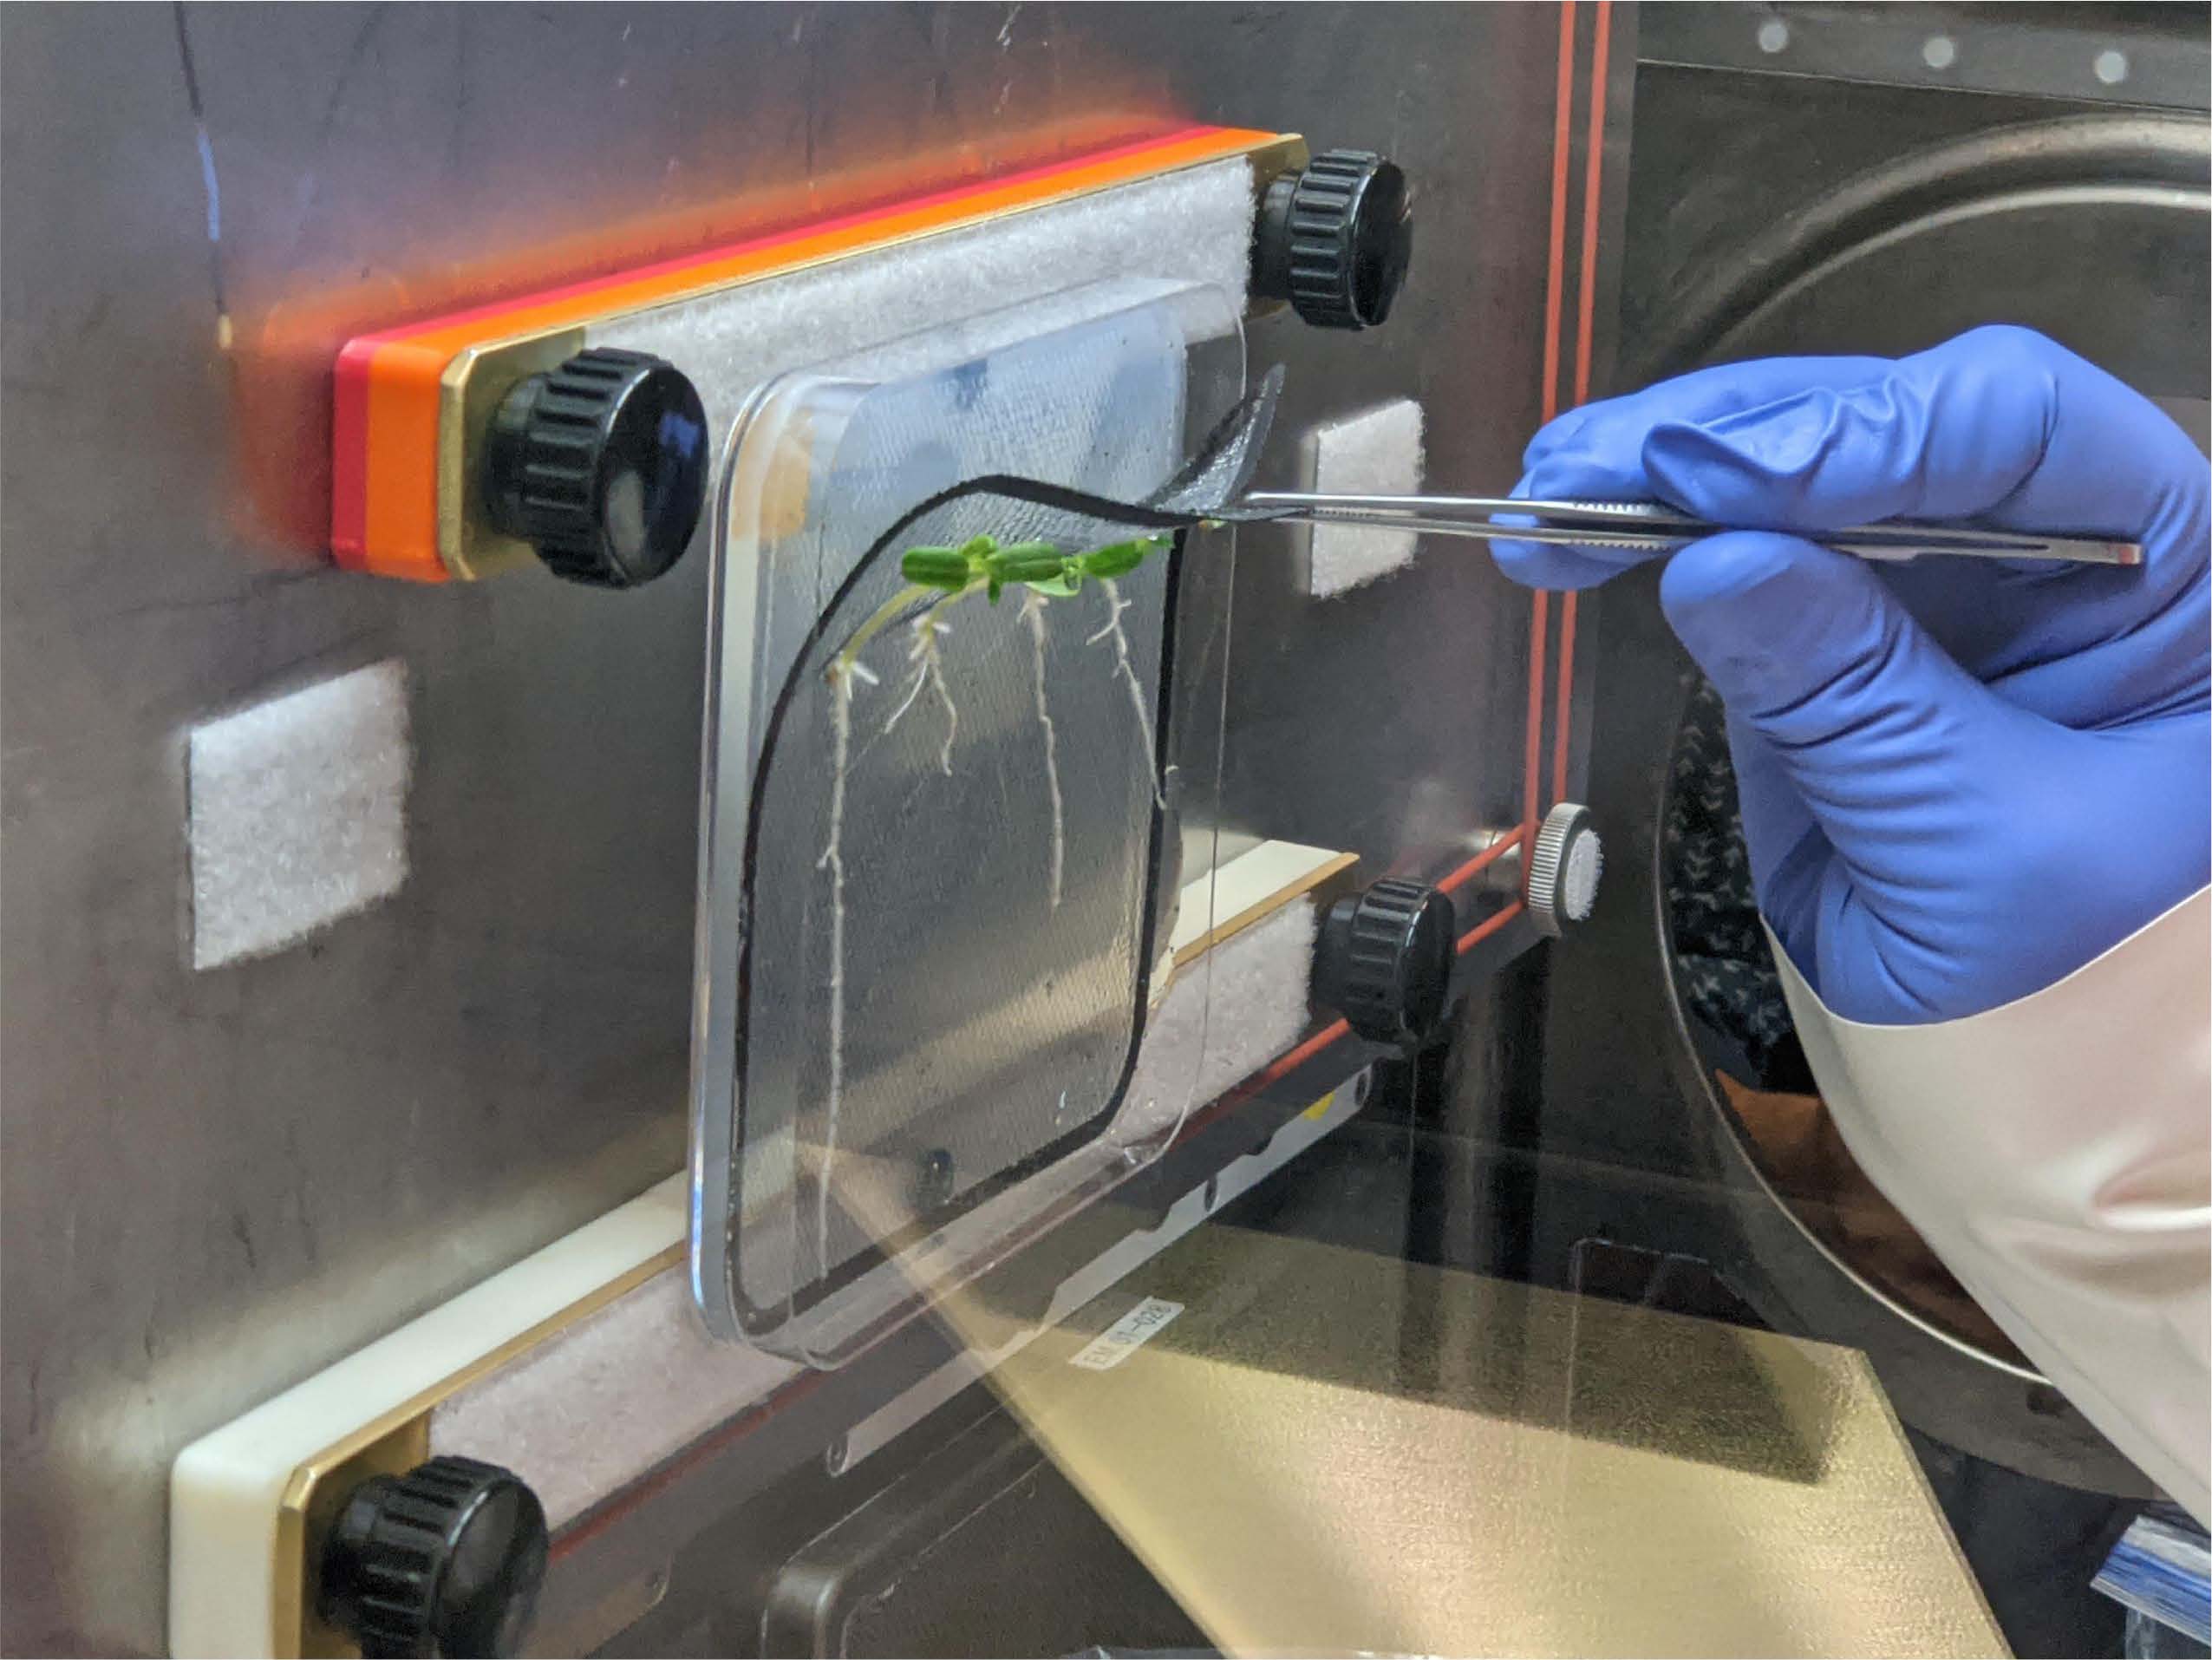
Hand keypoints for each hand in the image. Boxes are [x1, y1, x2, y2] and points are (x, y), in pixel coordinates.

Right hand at [1495, 325, 2209, 1022]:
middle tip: (1592, 473)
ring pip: (1800, 445)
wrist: (2011, 1026)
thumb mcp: (1978, 847)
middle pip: (1893, 409)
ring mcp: (1940, 547)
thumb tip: (1712, 565)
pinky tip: (1564, 526)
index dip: (1865, 437)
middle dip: (1733, 437)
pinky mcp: (1837, 587)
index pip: (2023, 428)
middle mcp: (2057, 519)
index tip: (1715, 480)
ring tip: (1547, 498)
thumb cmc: (2060, 952)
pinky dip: (1645, 518)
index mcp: (2170, 562)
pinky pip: (1738, 521)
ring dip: (1660, 463)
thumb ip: (1857, 705)